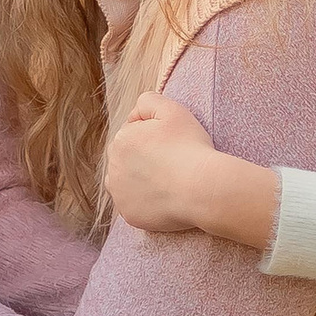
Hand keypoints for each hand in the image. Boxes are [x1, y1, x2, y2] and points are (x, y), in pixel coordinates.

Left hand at [104, 96, 228, 233]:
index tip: (172, 145)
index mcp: (120, 140)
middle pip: (128, 159)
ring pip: (128, 183)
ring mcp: (119, 194)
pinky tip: (166, 197)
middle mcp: (112, 167)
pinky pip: (136, 206)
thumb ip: (148, 100)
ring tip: (167, 180)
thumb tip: (135, 112)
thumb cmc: (190, 147)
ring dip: (142, 180)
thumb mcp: (173, 110)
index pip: (133, 135)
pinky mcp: (129, 215)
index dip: (154, 137)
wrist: (202, 188)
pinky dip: (147, 202)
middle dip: (145, 159)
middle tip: (172, 163)